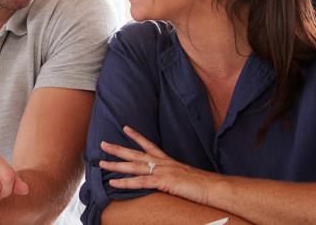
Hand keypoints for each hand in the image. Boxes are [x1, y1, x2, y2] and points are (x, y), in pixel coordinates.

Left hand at [99, 126, 224, 205]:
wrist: (215, 187)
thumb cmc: (203, 185)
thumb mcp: (184, 178)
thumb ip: (173, 177)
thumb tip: (167, 180)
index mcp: (168, 161)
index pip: (149, 144)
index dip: (136, 136)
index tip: (125, 127)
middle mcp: (163, 163)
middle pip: (136, 153)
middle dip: (118, 148)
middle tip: (102, 143)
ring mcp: (162, 171)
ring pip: (134, 166)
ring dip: (115, 164)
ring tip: (100, 163)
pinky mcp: (164, 181)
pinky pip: (140, 181)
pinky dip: (125, 182)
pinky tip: (113, 182)